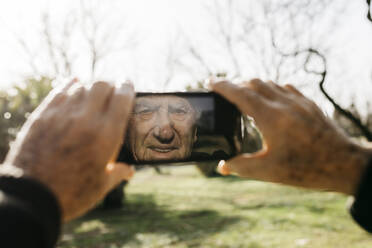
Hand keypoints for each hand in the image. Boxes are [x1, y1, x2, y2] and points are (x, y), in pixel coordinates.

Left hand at [3, 79, 134, 221]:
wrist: (31, 197)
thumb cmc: (72, 194)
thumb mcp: (102, 186)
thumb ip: (118, 173)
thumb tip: (129, 171)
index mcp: (106, 135)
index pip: (122, 98)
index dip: (128, 88)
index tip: (129, 84)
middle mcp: (86, 119)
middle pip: (101, 85)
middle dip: (110, 85)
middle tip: (112, 90)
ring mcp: (62, 115)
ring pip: (81, 87)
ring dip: (90, 88)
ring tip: (93, 93)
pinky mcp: (43, 116)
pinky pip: (59, 92)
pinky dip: (70, 86)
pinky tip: (74, 85)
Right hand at [211, 79, 371, 194]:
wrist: (344, 164)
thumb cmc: (305, 168)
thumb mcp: (268, 171)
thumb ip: (241, 167)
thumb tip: (222, 166)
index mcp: (271, 117)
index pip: (241, 93)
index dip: (223, 86)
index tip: (210, 82)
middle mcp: (284, 103)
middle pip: (254, 83)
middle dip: (236, 85)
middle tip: (225, 94)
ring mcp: (299, 101)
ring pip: (270, 83)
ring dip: (254, 86)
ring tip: (245, 97)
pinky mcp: (309, 103)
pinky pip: (285, 87)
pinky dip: (272, 89)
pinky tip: (271, 101)